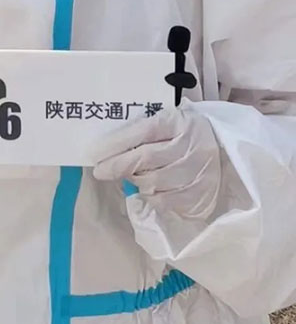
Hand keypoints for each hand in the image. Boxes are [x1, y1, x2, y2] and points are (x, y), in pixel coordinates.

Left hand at [93, 106, 220, 220]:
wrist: (227, 153)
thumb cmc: (186, 135)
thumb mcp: (170, 123)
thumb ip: (144, 130)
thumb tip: (107, 148)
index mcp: (179, 122)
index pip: (143, 131)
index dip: (117, 143)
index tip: (96, 153)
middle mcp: (190, 146)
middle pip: (146, 158)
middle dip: (118, 166)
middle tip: (101, 171)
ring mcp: (197, 172)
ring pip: (153, 182)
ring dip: (135, 181)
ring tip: (131, 177)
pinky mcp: (200, 195)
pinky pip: (165, 201)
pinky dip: (150, 197)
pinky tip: (148, 190)